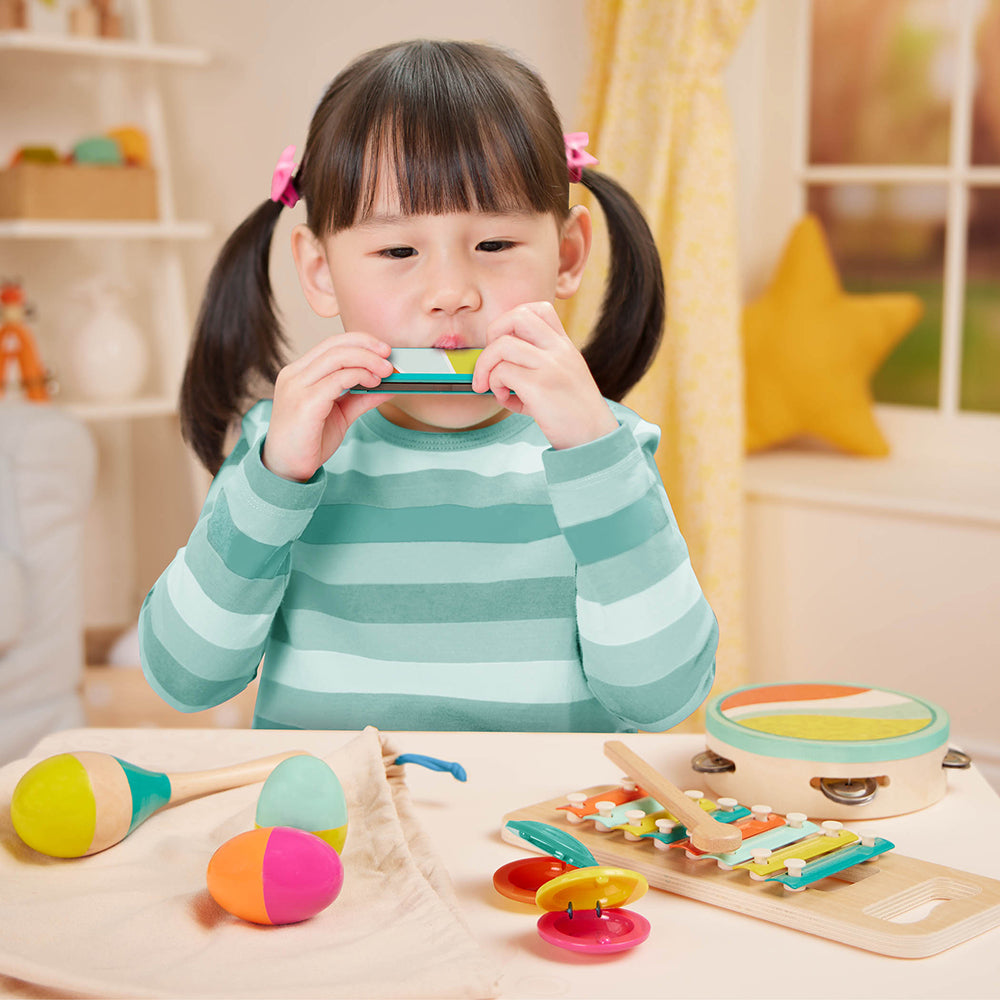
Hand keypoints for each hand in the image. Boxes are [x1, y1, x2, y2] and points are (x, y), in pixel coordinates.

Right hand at [262, 333, 394, 481]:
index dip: (359, 341)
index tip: (382, 349)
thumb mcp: (340, 414)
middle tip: (390, 355)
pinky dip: (360, 376)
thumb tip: (388, 385)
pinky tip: (373, 383)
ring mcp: (296, 387)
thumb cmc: (308, 442)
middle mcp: (294, 375)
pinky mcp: (305, 403)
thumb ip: (361, 397)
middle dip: (366, 346)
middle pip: (334, 345)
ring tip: (386, 371)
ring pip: (337, 357)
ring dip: (367, 360)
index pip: (330, 344)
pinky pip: (337, 379)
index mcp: (298, 373)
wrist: (286, 469)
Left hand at [471, 302, 617, 449]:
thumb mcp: (560, 380)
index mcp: (565, 346)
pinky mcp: (540, 387)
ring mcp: (550, 366)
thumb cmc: (572, 415)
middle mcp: (559, 350)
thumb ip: (533, 368)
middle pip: (516, 316)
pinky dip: (495, 385)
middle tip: (491, 361)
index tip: (506, 344)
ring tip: (496, 387)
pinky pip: (502, 372)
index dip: (512, 321)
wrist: (594, 439)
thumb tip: (494, 372)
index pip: (538, 308)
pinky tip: (505, 399)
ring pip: (501, 345)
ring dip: (486, 366)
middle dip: (492, 335)